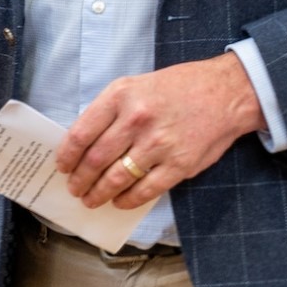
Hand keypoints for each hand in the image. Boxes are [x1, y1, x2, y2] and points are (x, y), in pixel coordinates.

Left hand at [56, 53, 265, 209]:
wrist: (223, 92)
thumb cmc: (177, 87)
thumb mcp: (135, 85)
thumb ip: (110, 110)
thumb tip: (85, 142)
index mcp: (120, 96)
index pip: (81, 133)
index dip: (67, 156)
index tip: (62, 167)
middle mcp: (136, 119)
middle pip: (95, 160)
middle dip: (80, 180)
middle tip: (75, 189)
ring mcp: (158, 144)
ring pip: (117, 178)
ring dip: (99, 194)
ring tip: (92, 199)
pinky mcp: (179, 164)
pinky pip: (145, 190)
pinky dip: (128, 200)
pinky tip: (120, 201)